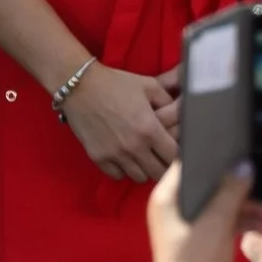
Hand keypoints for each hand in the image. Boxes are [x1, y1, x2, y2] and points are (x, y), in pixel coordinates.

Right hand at [64, 62, 177, 180]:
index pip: (174, 156)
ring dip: (145, 170)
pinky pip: (117, 176)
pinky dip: (124, 171)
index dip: (180, 156)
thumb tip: (182, 115)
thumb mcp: (150, 86)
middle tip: (163, 157)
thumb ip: (169, 102)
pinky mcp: (98, 158)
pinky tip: (126, 159)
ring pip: (140, 178)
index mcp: (150, 129)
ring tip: (145, 158)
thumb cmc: (116, 83)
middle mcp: (134, 146)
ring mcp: (115, 154)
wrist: (80, 86)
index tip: (178, 151)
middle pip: (159, 172)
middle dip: (165, 166)